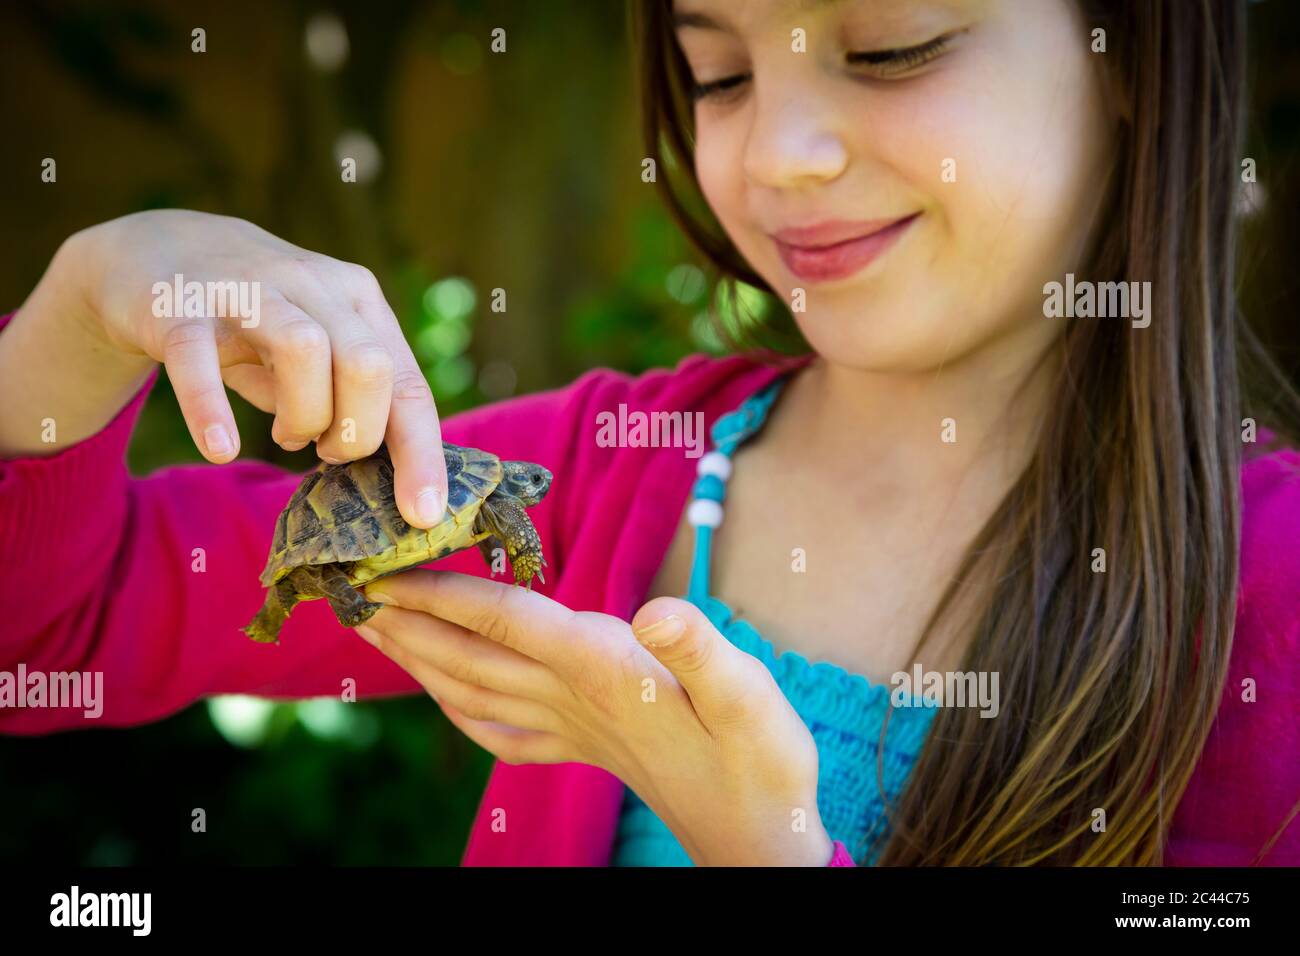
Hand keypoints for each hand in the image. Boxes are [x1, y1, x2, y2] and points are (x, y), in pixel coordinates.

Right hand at [5, 209, 446, 527]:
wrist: (158, 249)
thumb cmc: (256, 322)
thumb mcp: (316, 350)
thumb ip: (349, 399)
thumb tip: (379, 470)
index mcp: (359, 301)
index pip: (408, 384)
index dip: (421, 455)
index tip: (422, 516)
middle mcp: (312, 286)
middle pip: (368, 366)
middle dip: (358, 432)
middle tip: (326, 452)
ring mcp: (246, 290)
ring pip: (303, 349)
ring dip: (304, 415)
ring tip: (288, 437)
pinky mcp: (179, 306)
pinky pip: (198, 359)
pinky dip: (212, 408)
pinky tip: (222, 447)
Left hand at [355, 570, 834, 865]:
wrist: (759, 834)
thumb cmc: (760, 761)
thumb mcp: (749, 697)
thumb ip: (701, 652)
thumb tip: (658, 613)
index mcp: (603, 671)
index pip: (502, 621)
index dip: (439, 591)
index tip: (381, 566)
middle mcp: (571, 699)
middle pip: (467, 654)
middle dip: (403, 620)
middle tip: (343, 586)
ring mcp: (570, 729)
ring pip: (470, 690)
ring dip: (415, 656)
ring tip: (371, 626)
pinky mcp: (582, 747)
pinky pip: (499, 729)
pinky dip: (457, 707)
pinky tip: (442, 696)